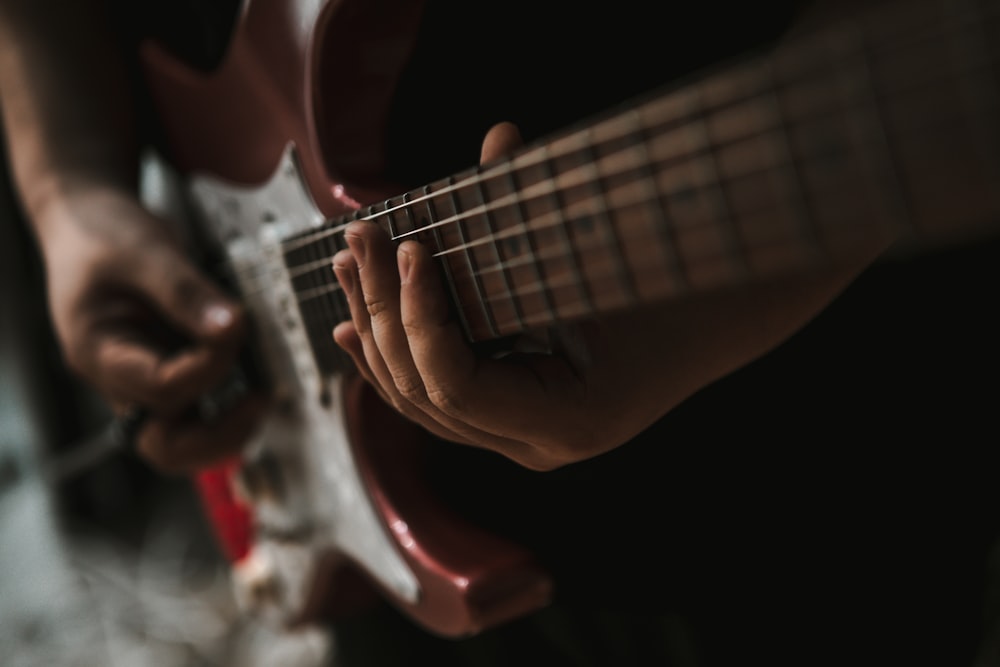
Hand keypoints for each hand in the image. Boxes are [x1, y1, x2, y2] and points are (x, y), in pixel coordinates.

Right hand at [36, 186, 265, 472]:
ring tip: (263, 396)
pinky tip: (255, 380)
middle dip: (219, 433)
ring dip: (228, 429)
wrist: (90, 225)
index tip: (237, 327)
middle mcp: (119, 381)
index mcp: (98, 353)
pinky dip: (228, 406)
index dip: (209, 366)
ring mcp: (142, 383)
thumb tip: (230, 328)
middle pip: (165, 446)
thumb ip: (185, 292)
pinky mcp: (166, 374)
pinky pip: (197, 410)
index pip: (161, 388)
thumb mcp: (145, 250)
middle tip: (261, 398)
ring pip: (184, 440)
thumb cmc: (107, 235)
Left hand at [332, 123, 886, 470]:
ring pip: (421, 399)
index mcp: (567, 421)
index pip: (455, 384)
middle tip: (362, 238)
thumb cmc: (685, 284)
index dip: (420, 314)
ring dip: (379, 328)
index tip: (414, 244)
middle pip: (424, 392)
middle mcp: (539, 445)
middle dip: (384, 310)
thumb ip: (543, 207)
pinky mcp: (516, 415)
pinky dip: (396, 359)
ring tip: (352, 263)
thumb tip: (497, 137)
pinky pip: (439, 398)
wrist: (730, 317)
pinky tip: (356, 328)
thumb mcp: (612, 250)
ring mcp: (525, 437)